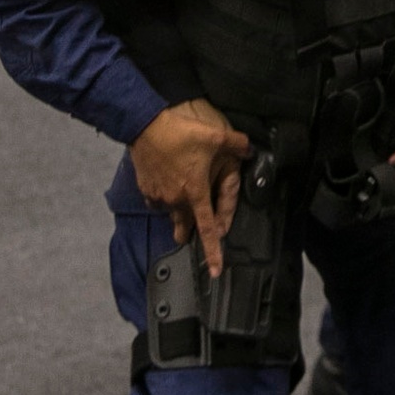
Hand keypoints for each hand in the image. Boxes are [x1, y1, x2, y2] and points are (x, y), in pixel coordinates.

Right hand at [129, 99, 252, 276]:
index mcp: (196, 192)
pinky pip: (156, 202)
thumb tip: (250, 149)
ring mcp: (159, 196)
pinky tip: (166, 189)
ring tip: (180, 207)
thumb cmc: (181, 132)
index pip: (207, 229)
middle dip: (188, 233)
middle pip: (184, 226)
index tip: (215, 270)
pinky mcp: (145, 188)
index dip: (213, 251)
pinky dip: (163, 200)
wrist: (144, 123)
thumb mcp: (216, 135)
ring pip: (171, 214)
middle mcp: (177, 200)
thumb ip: (238, 144)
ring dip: (177, 214)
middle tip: (187, 236)